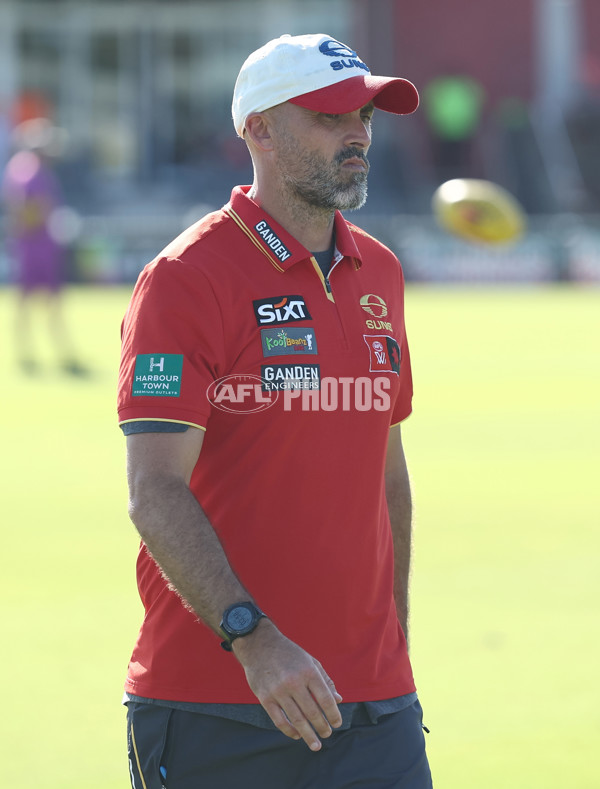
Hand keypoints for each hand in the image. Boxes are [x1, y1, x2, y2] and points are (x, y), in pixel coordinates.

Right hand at [232, 619, 342, 750]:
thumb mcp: (310, 661)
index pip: (325, 699)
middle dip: (322, 726)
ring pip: (297, 719)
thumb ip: (325, 680)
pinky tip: (297, 735)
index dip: (333, 714)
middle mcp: (294, 682)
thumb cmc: (289, 654)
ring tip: (316, 744)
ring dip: (308, 734)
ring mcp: (278, 691)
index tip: (337, 723)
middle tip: (327, 734)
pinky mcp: (265, 697)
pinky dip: (289, 731)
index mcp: (308, 671)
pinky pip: (279, 720)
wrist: (260, 645)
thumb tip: (338, 700)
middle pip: (312, 712)